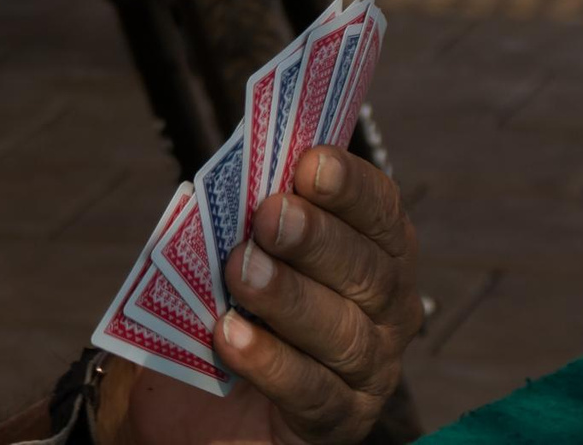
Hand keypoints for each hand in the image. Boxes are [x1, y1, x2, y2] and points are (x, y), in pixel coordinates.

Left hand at [93, 147, 420, 444]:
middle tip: (269, 215)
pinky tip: (231, 335)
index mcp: (374, 250)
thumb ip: (248, 212)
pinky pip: (312, 392)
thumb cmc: (224, 298)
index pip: (381, 213)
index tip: (309, 164)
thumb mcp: (233, 244)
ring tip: (241, 272)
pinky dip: (270, 360)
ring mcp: (368, 371)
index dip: (351, 187)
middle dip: (318, 239)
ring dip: (290, 297)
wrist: (195, 393)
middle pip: (369, 272)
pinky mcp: (336, 422)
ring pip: (345, 333)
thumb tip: (244, 169)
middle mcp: (387, 310)